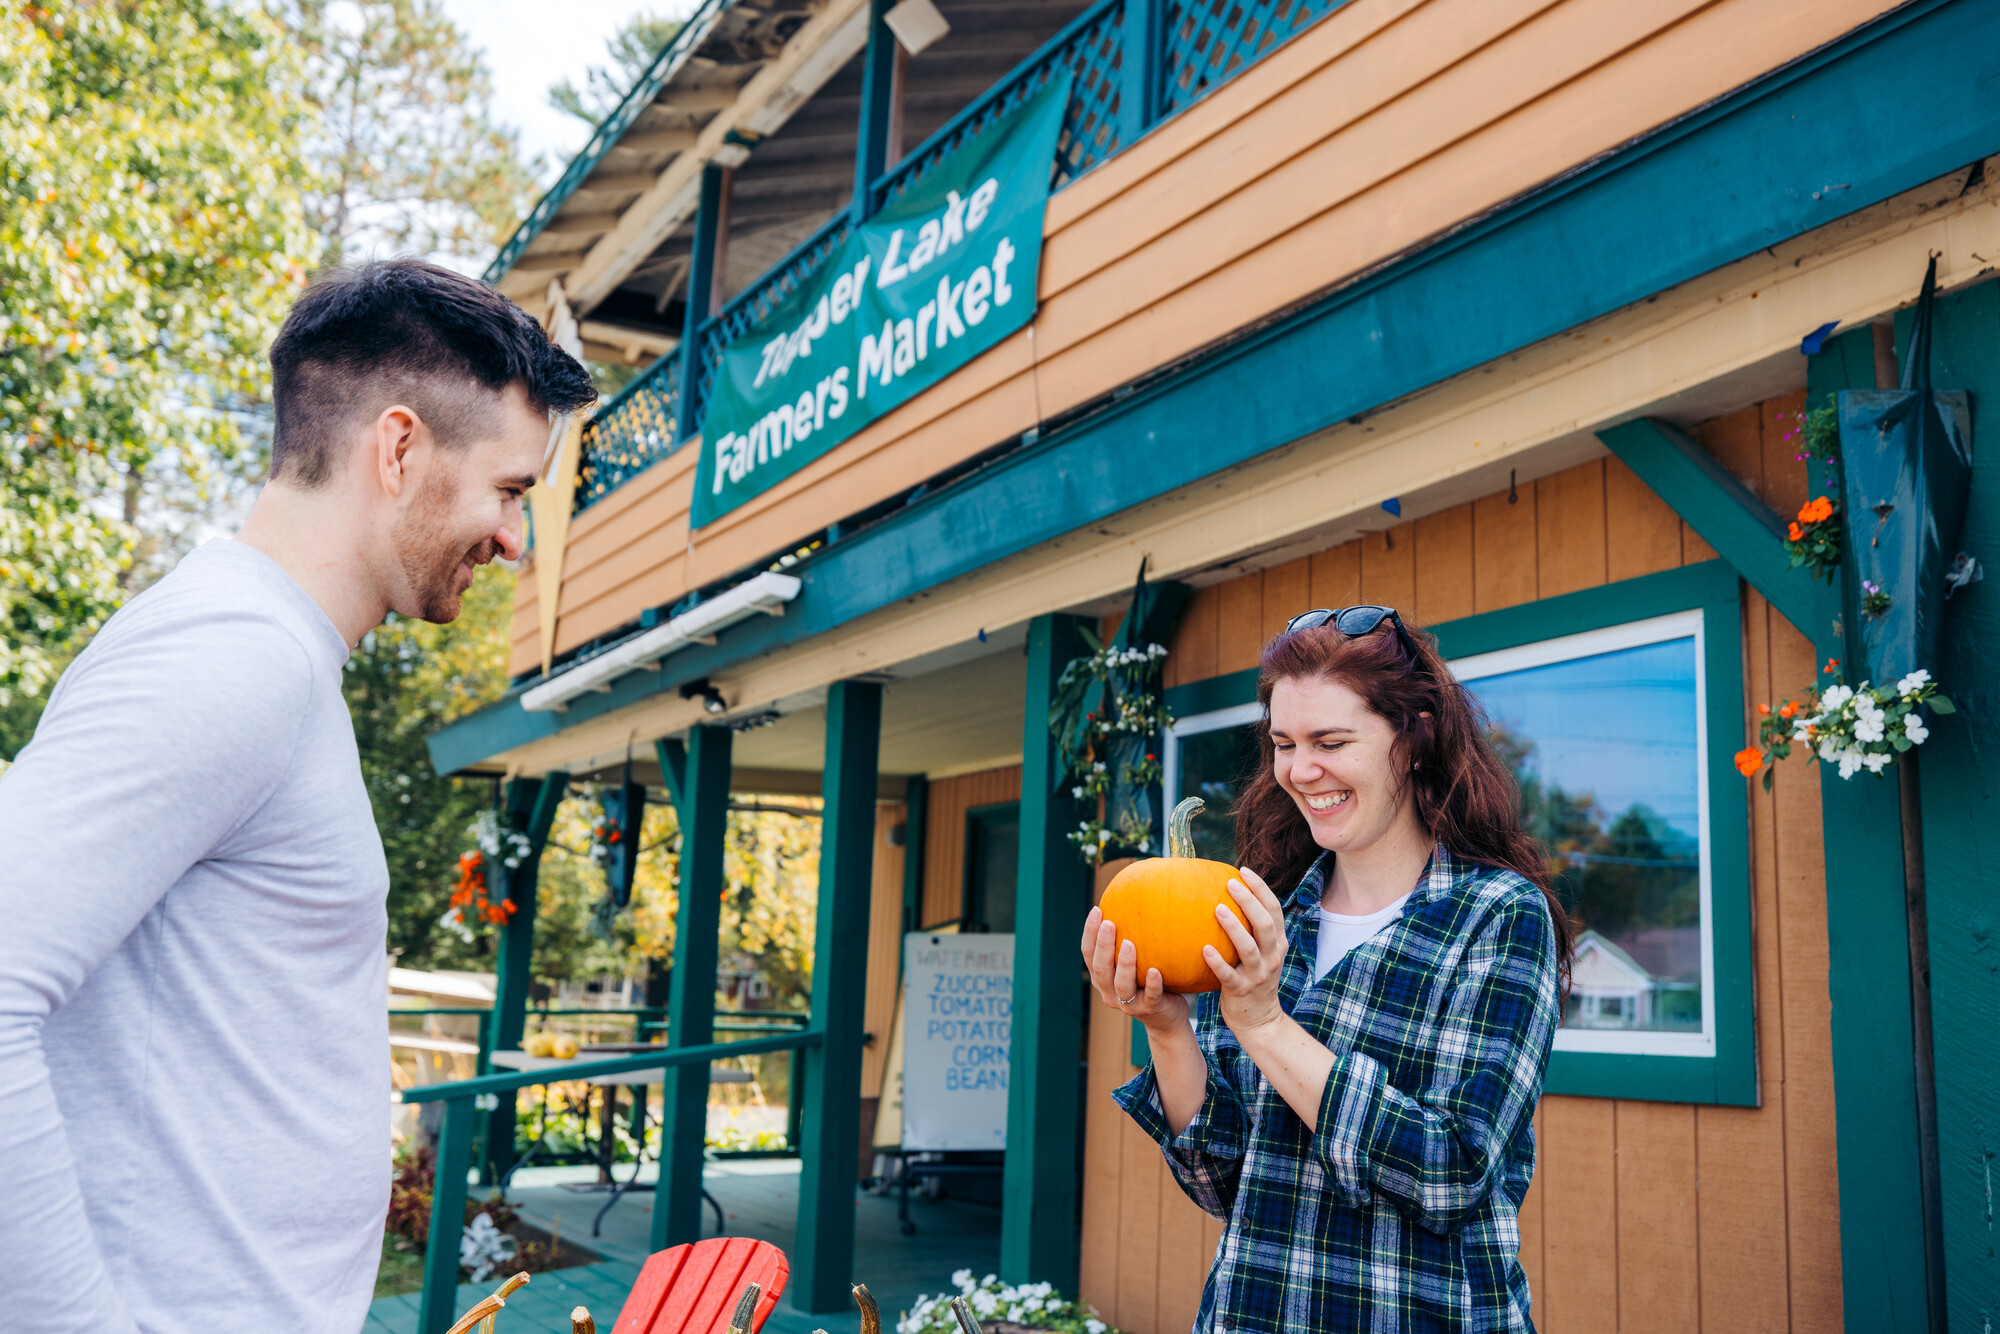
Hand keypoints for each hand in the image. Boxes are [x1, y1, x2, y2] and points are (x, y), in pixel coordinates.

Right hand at [1081, 906, 1188, 1030]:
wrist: (1167, 1017)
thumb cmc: (1151, 981)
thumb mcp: (1138, 960)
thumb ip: (1133, 938)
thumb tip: (1140, 896)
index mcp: (1102, 978)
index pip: (1088, 954)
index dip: (1090, 932)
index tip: (1097, 910)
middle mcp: (1110, 992)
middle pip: (1100, 969)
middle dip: (1102, 945)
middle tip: (1109, 923)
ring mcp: (1129, 1004)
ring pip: (1121, 985)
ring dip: (1124, 964)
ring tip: (1129, 944)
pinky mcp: (1149, 1010)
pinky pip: (1150, 997)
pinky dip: (1152, 984)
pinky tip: (1155, 971)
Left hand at [1206, 867, 1288, 1037]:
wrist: (1259, 1020)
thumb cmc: (1254, 978)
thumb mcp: (1262, 953)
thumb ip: (1252, 930)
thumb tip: (1225, 896)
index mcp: (1278, 943)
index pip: (1274, 910)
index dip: (1261, 888)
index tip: (1243, 870)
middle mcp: (1272, 956)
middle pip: (1264, 923)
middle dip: (1249, 900)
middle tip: (1229, 884)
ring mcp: (1258, 975)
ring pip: (1249, 947)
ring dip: (1233, 927)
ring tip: (1216, 908)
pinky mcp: (1242, 990)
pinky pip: (1228, 975)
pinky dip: (1217, 961)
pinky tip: (1203, 949)